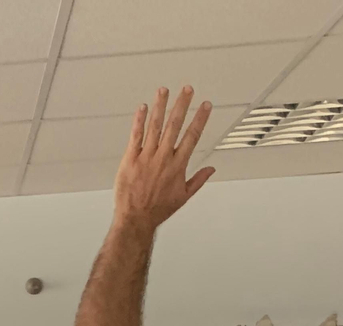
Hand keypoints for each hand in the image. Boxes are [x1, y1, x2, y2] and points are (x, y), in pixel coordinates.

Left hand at [112, 85, 213, 229]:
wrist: (135, 219)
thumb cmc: (158, 210)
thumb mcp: (183, 197)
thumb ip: (198, 180)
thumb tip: (211, 169)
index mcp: (177, 166)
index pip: (193, 136)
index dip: (200, 119)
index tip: (206, 105)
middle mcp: (163, 158)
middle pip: (175, 125)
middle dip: (182, 105)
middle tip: (187, 89)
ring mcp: (146, 157)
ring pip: (155, 126)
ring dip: (160, 106)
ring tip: (164, 90)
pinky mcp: (130, 159)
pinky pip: (135, 136)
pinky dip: (139, 121)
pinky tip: (142, 107)